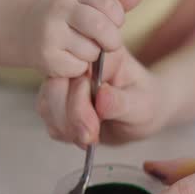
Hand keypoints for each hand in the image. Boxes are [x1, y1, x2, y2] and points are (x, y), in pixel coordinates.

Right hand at [25, 0, 141, 76]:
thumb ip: (115, 2)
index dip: (117, 14)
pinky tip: (71, 58)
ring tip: (83, 48)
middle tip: (109, 43)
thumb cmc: (67, 17)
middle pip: (100, 27)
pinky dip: (81, 67)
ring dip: (94, 55)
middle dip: (112, 39)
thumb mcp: (88, 4)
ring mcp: (51, 33)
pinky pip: (79, 67)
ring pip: (91, 51)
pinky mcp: (47, 57)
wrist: (25, 30)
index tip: (117, 21)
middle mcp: (60, 9)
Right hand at [37, 47, 171, 146]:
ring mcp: (66, 82)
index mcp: (101, 55)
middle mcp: (78, 64)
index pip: (76, 70)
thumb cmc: (147, 103)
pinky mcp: (59, 101)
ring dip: (65, 127)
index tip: (94, 125)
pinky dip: (63, 132)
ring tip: (90, 138)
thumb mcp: (143, 104)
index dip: (79, 100)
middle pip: (54, 87)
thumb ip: (122, 102)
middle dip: (70, 117)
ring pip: (47, 104)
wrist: (144, 114)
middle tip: (91, 137)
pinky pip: (48, 118)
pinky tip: (82, 136)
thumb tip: (102, 99)